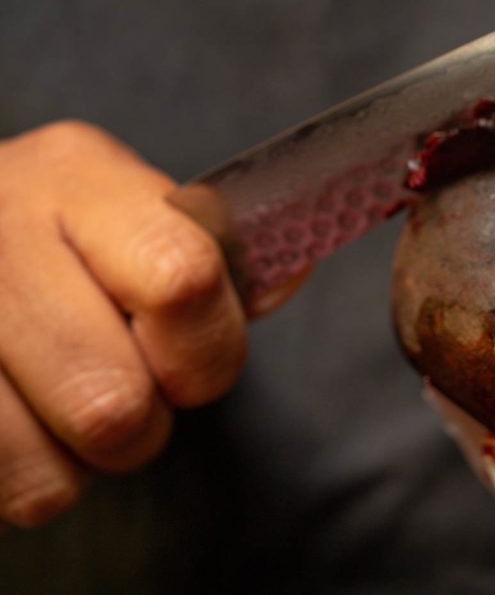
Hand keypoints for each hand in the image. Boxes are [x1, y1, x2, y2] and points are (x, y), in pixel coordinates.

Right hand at [0, 121, 247, 528]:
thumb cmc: (62, 239)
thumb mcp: (140, 218)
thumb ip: (223, 260)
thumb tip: (287, 276)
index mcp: (77, 180)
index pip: (184, 280)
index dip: (208, 348)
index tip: (193, 355)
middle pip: (113, 403)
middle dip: (144, 423)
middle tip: (126, 390)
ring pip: (48, 471)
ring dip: (77, 462)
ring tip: (62, 406)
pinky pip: (5, 492)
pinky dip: (24, 477)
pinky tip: (18, 419)